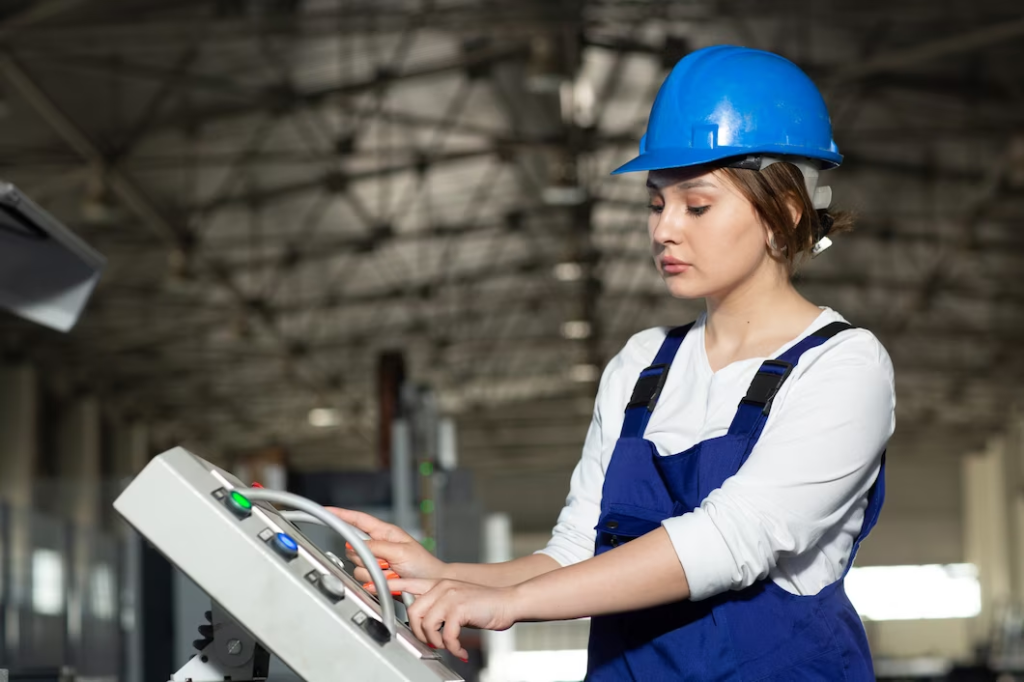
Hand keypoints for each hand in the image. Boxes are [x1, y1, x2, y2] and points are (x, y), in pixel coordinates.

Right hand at [327, 507, 448, 583]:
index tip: (326, 510)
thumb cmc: (423, 565)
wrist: (429, 585)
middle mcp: (377, 546)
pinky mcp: (375, 577)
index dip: (341, 515)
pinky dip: (375, 582)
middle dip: (366, 556)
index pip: (358, 520)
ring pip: (357, 566)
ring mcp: (375, 562)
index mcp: (385, 533)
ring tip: (392, 572)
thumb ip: (377, 546)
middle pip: (353, 547)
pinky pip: (363, 580)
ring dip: (374, 572)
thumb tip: (356, 545)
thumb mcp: (401, 551)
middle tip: (386, 562)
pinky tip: (389, 581)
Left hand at [385, 578, 517, 660]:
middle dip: (420, 633)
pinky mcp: (460, 608)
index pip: (406, 581)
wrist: (507, 602)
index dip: (386, 584)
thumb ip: (439, 605)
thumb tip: (424, 622)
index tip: (368, 585)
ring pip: (427, 624)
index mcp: (438, 583)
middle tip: (432, 642)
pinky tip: (459, 650)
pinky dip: (452, 647)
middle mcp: (442, 586)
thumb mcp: (456, 600)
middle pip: (413, 611)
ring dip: (436, 642)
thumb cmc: (483, 605)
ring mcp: (450, 595)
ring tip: (448, 645)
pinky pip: (446, 634)